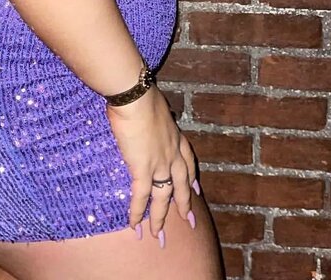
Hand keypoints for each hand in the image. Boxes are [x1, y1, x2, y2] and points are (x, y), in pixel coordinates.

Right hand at [105, 85, 196, 238]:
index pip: (189, 162)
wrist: (135, 95)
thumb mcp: (156, 105)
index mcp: (176, 137)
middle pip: (181, 185)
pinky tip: (134, 226)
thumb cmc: (142, 94)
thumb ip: (157, 115)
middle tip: (188, 222)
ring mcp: (159, 164)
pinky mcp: (142, 169)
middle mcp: (173, 154)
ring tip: (158, 236)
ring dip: (159, 218)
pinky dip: (137, 213)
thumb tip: (152, 111)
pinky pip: (141, 197)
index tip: (196, 189)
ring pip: (162, 198)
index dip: (191, 178)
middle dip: (184, 205)